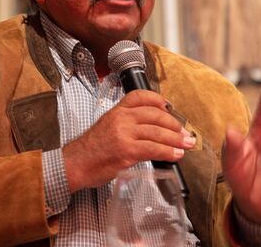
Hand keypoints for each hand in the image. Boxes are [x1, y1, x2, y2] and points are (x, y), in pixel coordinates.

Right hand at [63, 90, 195, 191]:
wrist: (75, 164)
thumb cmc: (91, 150)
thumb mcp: (107, 126)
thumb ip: (126, 123)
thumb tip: (151, 129)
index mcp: (117, 110)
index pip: (141, 96)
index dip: (159, 100)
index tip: (170, 108)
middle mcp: (121, 118)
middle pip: (156, 115)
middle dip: (175, 125)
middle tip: (185, 133)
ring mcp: (124, 133)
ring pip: (158, 132)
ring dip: (176, 139)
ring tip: (186, 144)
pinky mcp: (127, 150)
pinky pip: (154, 148)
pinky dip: (168, 152)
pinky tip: (175, 155)